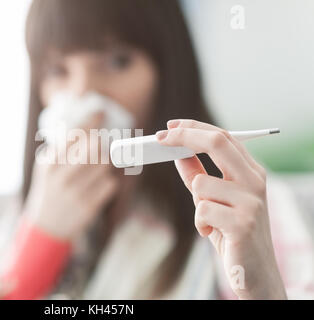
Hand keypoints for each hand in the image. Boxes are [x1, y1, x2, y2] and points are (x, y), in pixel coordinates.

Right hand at [24, 112, 118, 240]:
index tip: (100, 113)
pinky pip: (111, 184)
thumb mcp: (46, 168)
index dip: (92, 121)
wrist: (46, 227)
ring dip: (104, 164)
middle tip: (99, 146)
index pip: (75, 134)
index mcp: (49, 163)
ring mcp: (76, 192)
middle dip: (100, 143)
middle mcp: (61, 176)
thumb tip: (89, 126)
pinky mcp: (89, 206)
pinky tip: (97, 186)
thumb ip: (62, 148)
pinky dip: (108, 182)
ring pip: (105, 164)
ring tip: (94, 171)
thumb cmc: (49, 190)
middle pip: (95, 146)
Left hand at [156, 119, 286, 299]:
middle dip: (184, 136)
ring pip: (201, 183)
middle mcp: (255, 181)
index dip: (194, 128)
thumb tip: (179, 152)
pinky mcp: (243, 223)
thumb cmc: (233, 234)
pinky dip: (199, 223)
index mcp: (251, 172)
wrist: (256, 274)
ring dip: (196, 203)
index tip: (170, 126)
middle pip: (217, 142)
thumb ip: (199, 176)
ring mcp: (252, 201)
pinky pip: (201, 210)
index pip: (223, 137)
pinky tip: (211, 234)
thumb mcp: (215, 201)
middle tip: (160, 138)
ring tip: (210, 221)